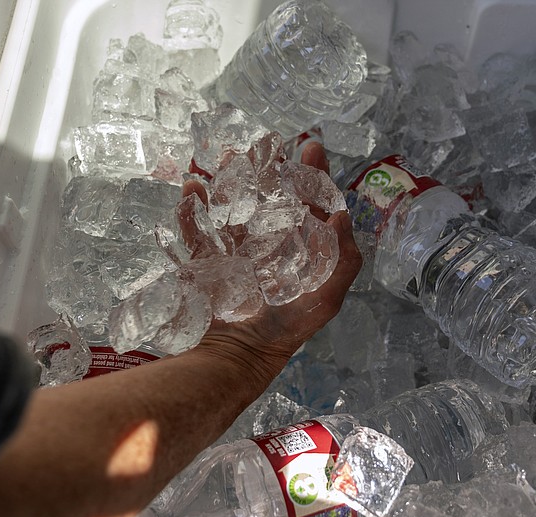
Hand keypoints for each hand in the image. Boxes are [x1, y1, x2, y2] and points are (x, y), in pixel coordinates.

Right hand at [180, 143, 361, 382]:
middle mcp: (269, 241)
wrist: (241, 353)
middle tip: (264, 144)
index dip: (312, 175)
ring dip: (229, 178)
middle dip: (267, 167)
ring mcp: (236, 248)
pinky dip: (192, 208)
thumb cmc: (289, 325)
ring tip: (227, 156)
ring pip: (233, 204)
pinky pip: (198, 228)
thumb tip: (343, 214)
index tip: (311, 147)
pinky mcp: (208, 258)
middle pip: (270, 195)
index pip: (309, 203)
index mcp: (300, 247)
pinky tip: (192, 188)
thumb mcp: (327, 297)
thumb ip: (342, 260)